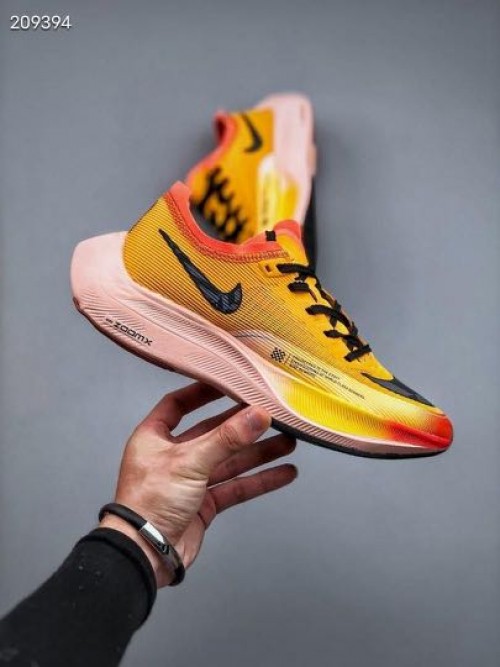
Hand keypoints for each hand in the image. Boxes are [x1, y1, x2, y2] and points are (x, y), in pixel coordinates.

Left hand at [100, 382, 296, 585]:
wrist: (145, 555)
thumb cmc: (149, 503)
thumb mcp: (189, 461)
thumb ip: (227, 438)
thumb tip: (257, 415)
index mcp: (154, 437)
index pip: (179, 404)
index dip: (203, 392)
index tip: (229, 383)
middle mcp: (172, 456)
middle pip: (213, 433)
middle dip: (243, 426)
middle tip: (272, 415)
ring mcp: (189, 481)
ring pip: (229, 461)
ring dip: (258, 453)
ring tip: (288, 442)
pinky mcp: (203, 504)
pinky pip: (236, 486)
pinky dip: (259, 480)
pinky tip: (283, 473)